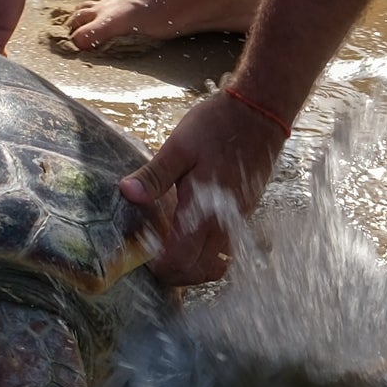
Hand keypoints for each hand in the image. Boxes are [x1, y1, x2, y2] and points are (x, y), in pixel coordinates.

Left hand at [116, 89, 292, 284]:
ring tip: (169, 254)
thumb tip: (127, 193)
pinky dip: (207, 255)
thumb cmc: (217, 126)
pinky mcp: (245, 213)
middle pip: (201, 271)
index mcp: (206, 210)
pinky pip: (226, 249)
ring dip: (193, 269)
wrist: (260, 112)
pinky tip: (190, 237)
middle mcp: (225, 223)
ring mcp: (238, 220)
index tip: (142, 258)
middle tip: (152, 261)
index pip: (183, 260)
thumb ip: (154, 175)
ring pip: (217, 264)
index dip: (161, 267)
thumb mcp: (179, 146)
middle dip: (175, 275)